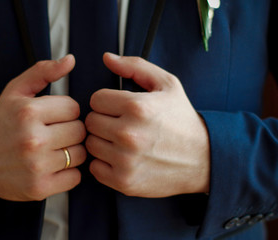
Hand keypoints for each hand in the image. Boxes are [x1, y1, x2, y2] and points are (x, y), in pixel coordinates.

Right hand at [0, 55, 86, 200]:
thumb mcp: (14, 92)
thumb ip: (43, 72)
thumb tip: (70, 60)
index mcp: (29, 112)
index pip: (74, 108)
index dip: (65, 111)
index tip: (53, 117)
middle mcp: (34, 139)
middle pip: (80, 131)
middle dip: (70, 130)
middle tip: (54, 133)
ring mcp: (37, 166)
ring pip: (81, 154)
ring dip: (71, 151)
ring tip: (53, 149)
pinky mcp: (40, 188)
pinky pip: (75, 177)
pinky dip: (68, 172)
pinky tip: (52, 166)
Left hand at [85, 53, 209, 197]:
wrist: (202, 159)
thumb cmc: (181, 120)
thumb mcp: (166, 84)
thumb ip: (135, 66)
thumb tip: (107, 58)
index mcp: (137, 107)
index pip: (95, 99)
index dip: (107, 102)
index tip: (119, 108)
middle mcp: (129, 134)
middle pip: (91, 122)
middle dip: (104, 120)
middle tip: (121, 124)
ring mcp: (125, 161)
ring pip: (90, 144)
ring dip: (102, 141)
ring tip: (122, 141)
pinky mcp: (124, 181)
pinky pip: (94, 168)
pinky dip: (104, 163)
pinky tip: (121, 158)